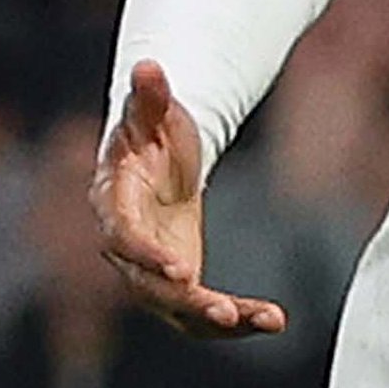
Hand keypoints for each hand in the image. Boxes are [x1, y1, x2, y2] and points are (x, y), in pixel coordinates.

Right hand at [95, 63, 282, 335]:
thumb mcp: (154, 114)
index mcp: (114, 206)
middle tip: (225, 313)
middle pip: (150, 288)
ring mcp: (150, 272)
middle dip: (188, 303)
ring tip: (267, 320)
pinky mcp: (178, 286)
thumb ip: (151, 96)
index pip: (124, 239)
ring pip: (180, 311)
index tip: (181, 271)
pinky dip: (238, 320)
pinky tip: (274, 321)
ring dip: (220, 321)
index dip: (148, 257)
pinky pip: (203, 313)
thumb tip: (147, 67)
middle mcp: (126, 248)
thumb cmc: (150, 134)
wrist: (154, 162)